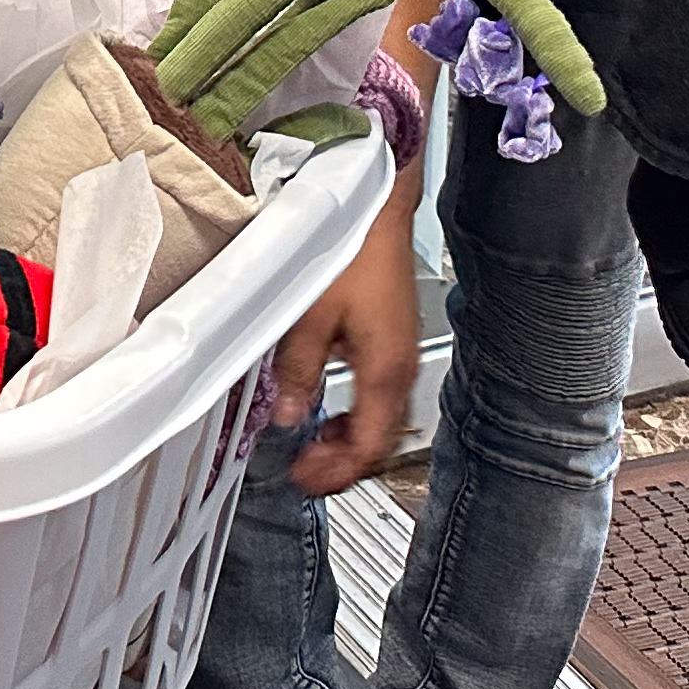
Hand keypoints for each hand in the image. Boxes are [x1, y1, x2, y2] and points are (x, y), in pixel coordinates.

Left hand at [273, 196, 420, 494]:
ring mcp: (400, 353)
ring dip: (347, 436)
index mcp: (384, 372)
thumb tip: (288, 413)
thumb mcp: (309, 316)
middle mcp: (399, 368)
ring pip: (380, 417)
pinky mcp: (393, 337)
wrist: (379, 208)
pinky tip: (330, 400)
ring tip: (313, 442)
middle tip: (306, 469)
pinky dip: (355, 409)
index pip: (367, 448)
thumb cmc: (353, 251)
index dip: (335, 473)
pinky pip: (378, 390)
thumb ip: (297, 371)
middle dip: (342, 463)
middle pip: (378, 440)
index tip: (305, 479)